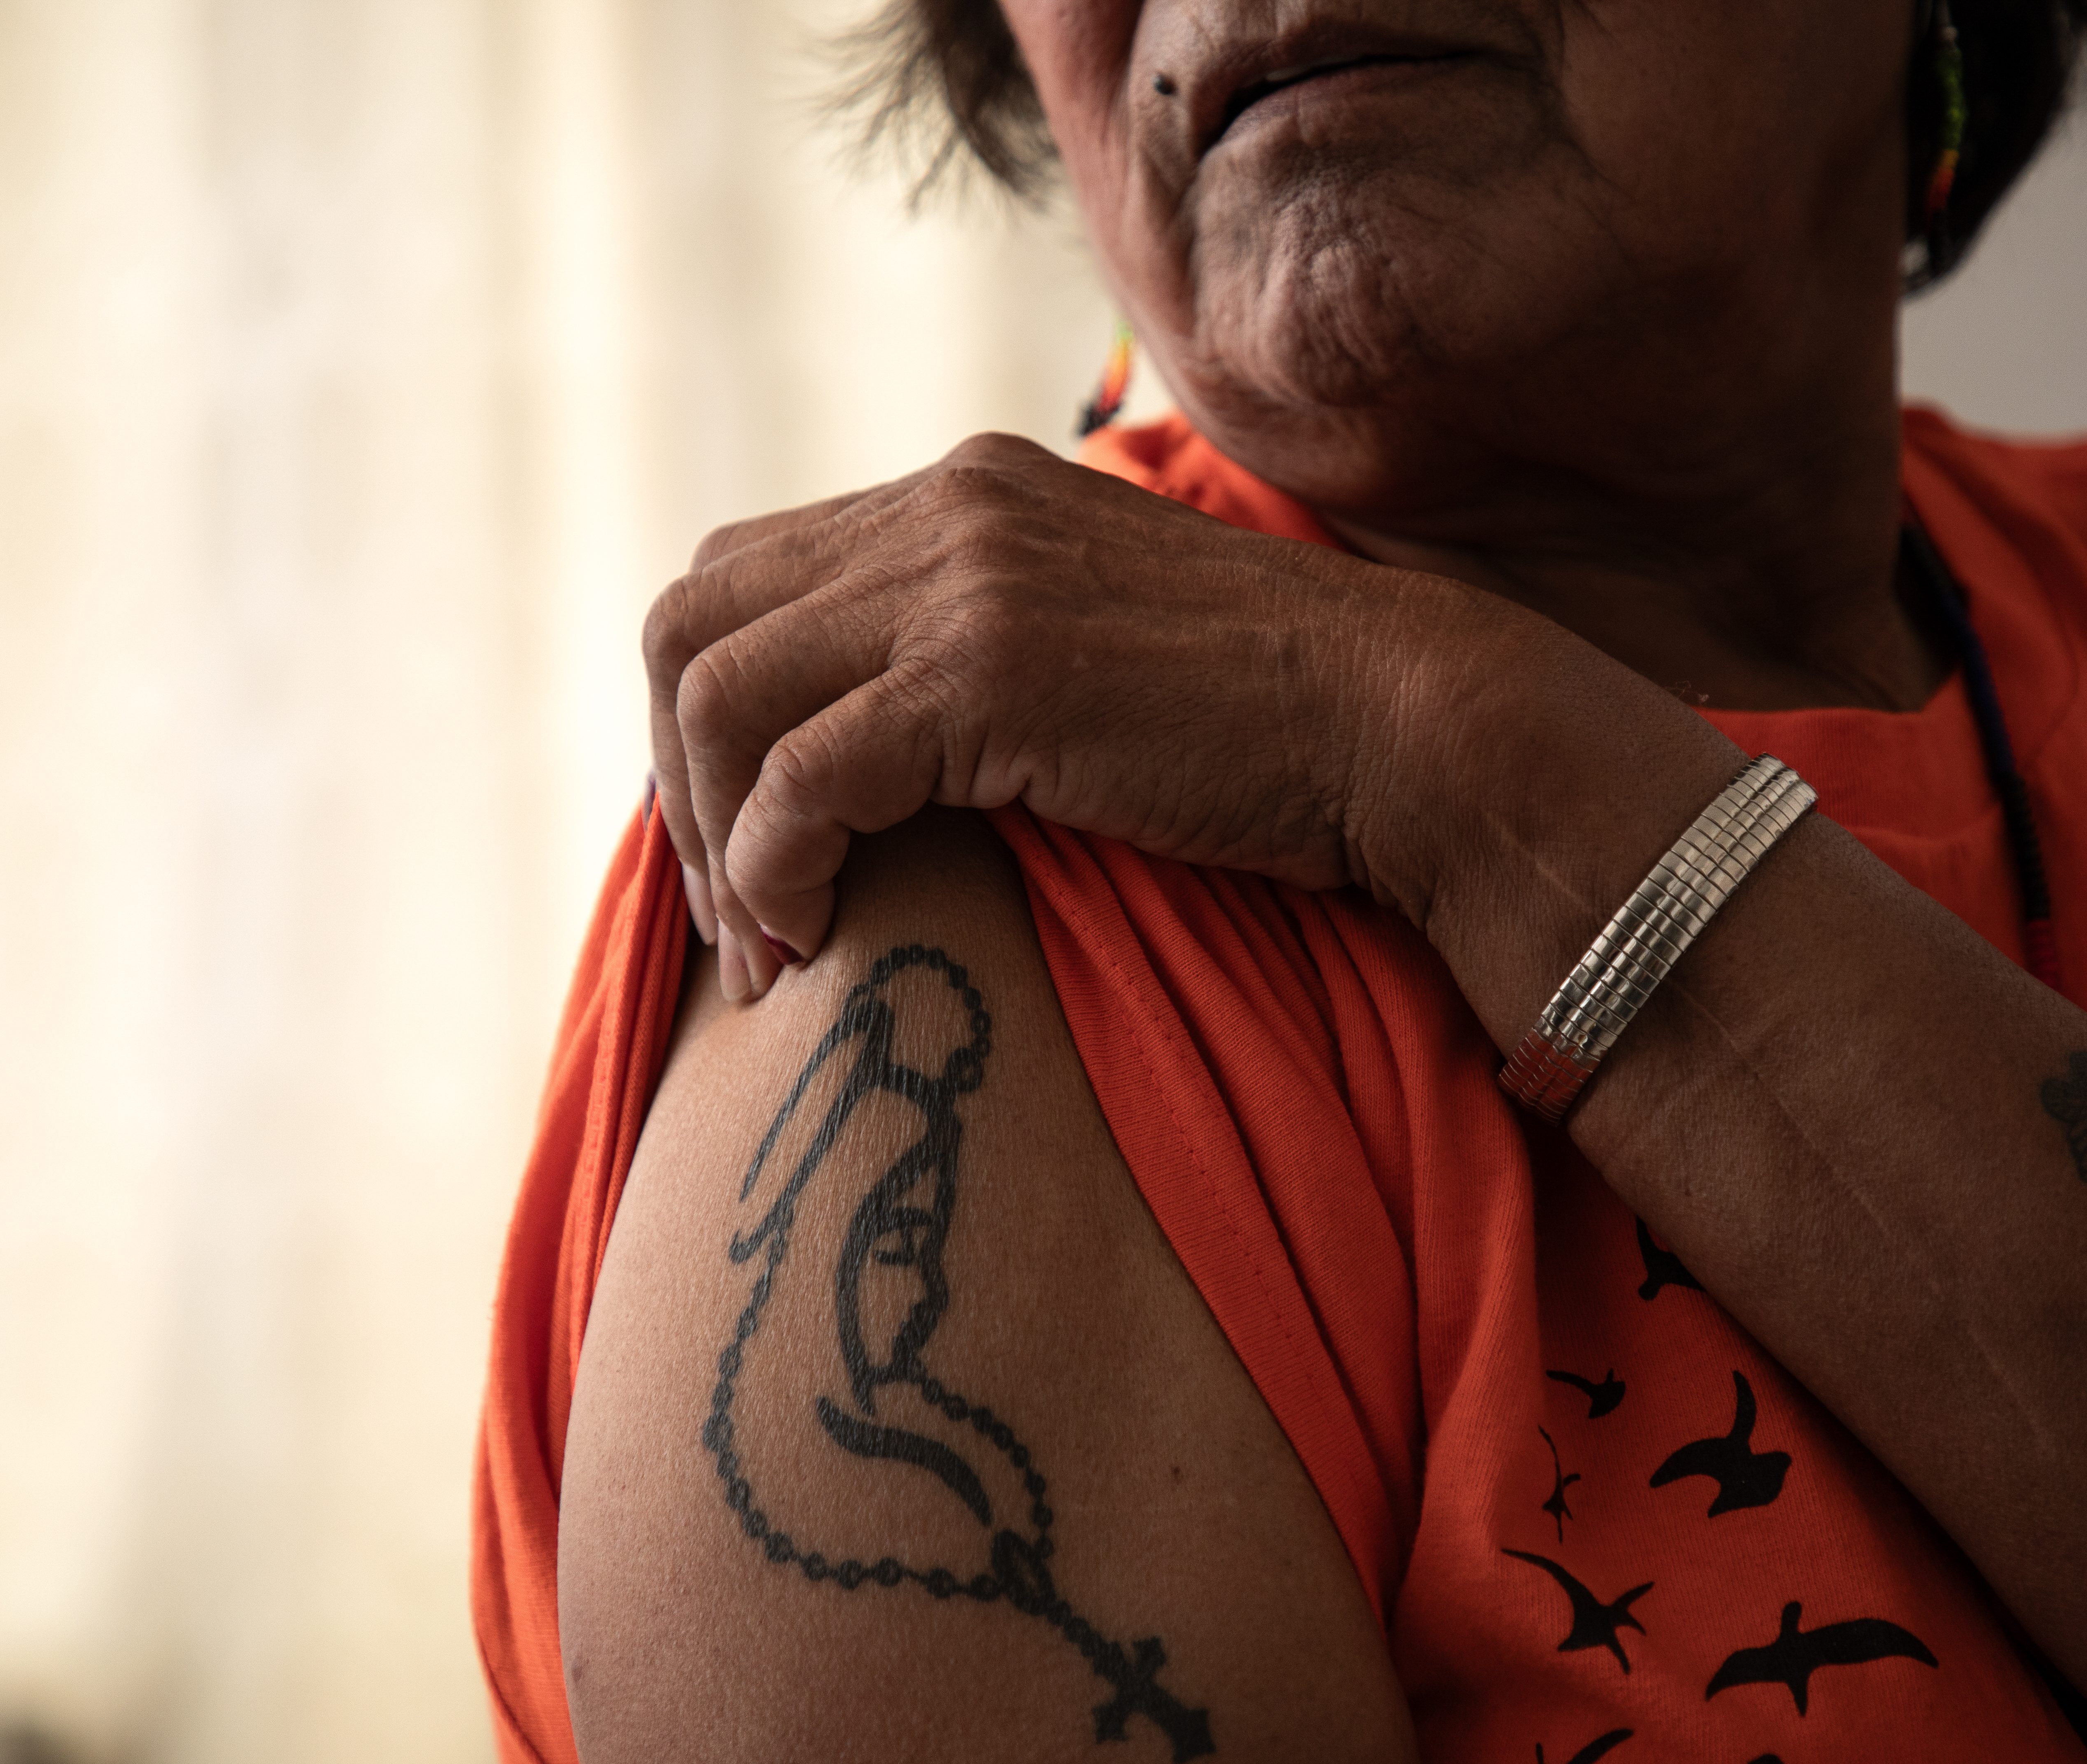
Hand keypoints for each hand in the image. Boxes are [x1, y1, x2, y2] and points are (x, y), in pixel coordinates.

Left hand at [644, 433, 1586, 999]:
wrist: (1406, 727)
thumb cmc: (1266, 727)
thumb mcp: (1085, 650)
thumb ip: (971, 655)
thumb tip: (860, 759)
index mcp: (960, 495)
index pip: (741, 580)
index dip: (707, 722)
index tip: (746, 850)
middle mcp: (945, 510)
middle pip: (693, 621)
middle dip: (680, 777)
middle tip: (734, 914)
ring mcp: (965, 580)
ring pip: (721, 690)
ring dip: (714, 837)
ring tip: (767, 945)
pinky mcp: (991, 673)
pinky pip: (803, 775)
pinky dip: (776, 867)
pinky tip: (816, 935)